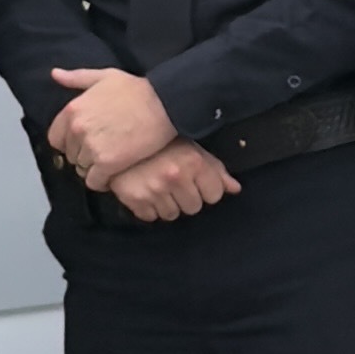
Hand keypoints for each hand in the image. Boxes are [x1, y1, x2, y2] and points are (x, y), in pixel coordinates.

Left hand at [42, 63, 184, 187]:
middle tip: (102, 150)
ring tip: (110, 161)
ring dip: (94, 168)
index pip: (56, 138)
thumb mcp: (104, 77)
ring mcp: (91, 147)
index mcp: (73, 110)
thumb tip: (55, 74)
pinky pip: (95, 182)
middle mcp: (77, 129)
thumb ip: (77, 78)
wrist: (164, 105)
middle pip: (70, 155)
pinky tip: (113, 174)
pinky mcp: (107, 163)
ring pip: (82, 169)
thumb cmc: (137, 90)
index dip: (70, 142)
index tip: (84, 142)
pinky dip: (102, 181)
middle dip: (83, 155)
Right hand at [107, 141, 235, 224]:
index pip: (215, 195)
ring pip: (172, 215)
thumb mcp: (191, 148)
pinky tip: (145, 190)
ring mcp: (154, 189)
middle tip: (174, 182)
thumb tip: (235, 188)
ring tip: (158, 185)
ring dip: (167, 204)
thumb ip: (215, 169)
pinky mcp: (134, 198)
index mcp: (193, 162)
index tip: (195, 180)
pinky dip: (148, 207)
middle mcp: (175, 177)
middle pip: (194, 208)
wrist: (119, 137)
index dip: (206, 189)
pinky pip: (149, 216)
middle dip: (186, 197)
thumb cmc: (159, 142)